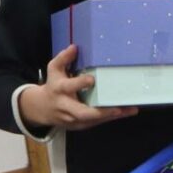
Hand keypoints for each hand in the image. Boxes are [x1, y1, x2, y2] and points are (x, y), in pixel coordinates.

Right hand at [18, 47, 135, 131]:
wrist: (42, 109)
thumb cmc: (53, 86)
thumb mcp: (54, 70)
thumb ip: (63, 59)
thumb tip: (74, 47)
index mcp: (59, 90)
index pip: (68, 87)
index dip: (79, 84)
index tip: (92, 79)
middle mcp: (66, 106)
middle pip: (82, 112)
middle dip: (100, 112)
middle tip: (118, 107)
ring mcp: (73, 119)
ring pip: (93, 120)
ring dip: (112, 115)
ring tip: (130, 109)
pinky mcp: (80, 125)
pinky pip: (97, 123)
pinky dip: (111, 117)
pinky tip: (126, 112)